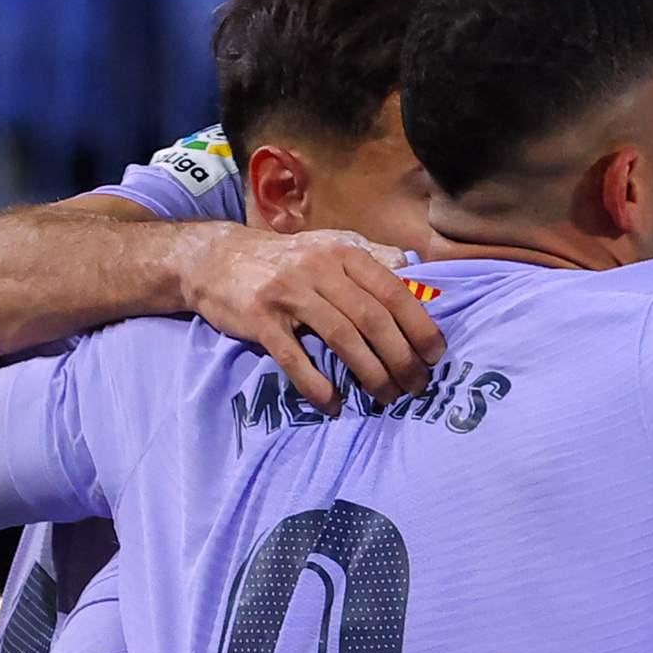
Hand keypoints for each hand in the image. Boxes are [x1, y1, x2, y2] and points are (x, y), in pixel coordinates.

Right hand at [177, 226, 443, 413]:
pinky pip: (294, 358)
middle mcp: (319, 267)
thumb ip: (373, 259)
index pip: (393, 292)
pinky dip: (317, 385)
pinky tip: (334, 405)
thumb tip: (417, 272)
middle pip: (372, 319)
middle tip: (416, 387)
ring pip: (341, 338)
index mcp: (343, 252)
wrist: (217, 259)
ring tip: (386, 398)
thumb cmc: (286, 261)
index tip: (435, 357)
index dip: (419, 327)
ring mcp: (287, 292)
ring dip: (370, 374)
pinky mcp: (259, 318)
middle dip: (401, 358)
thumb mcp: (330, 247)